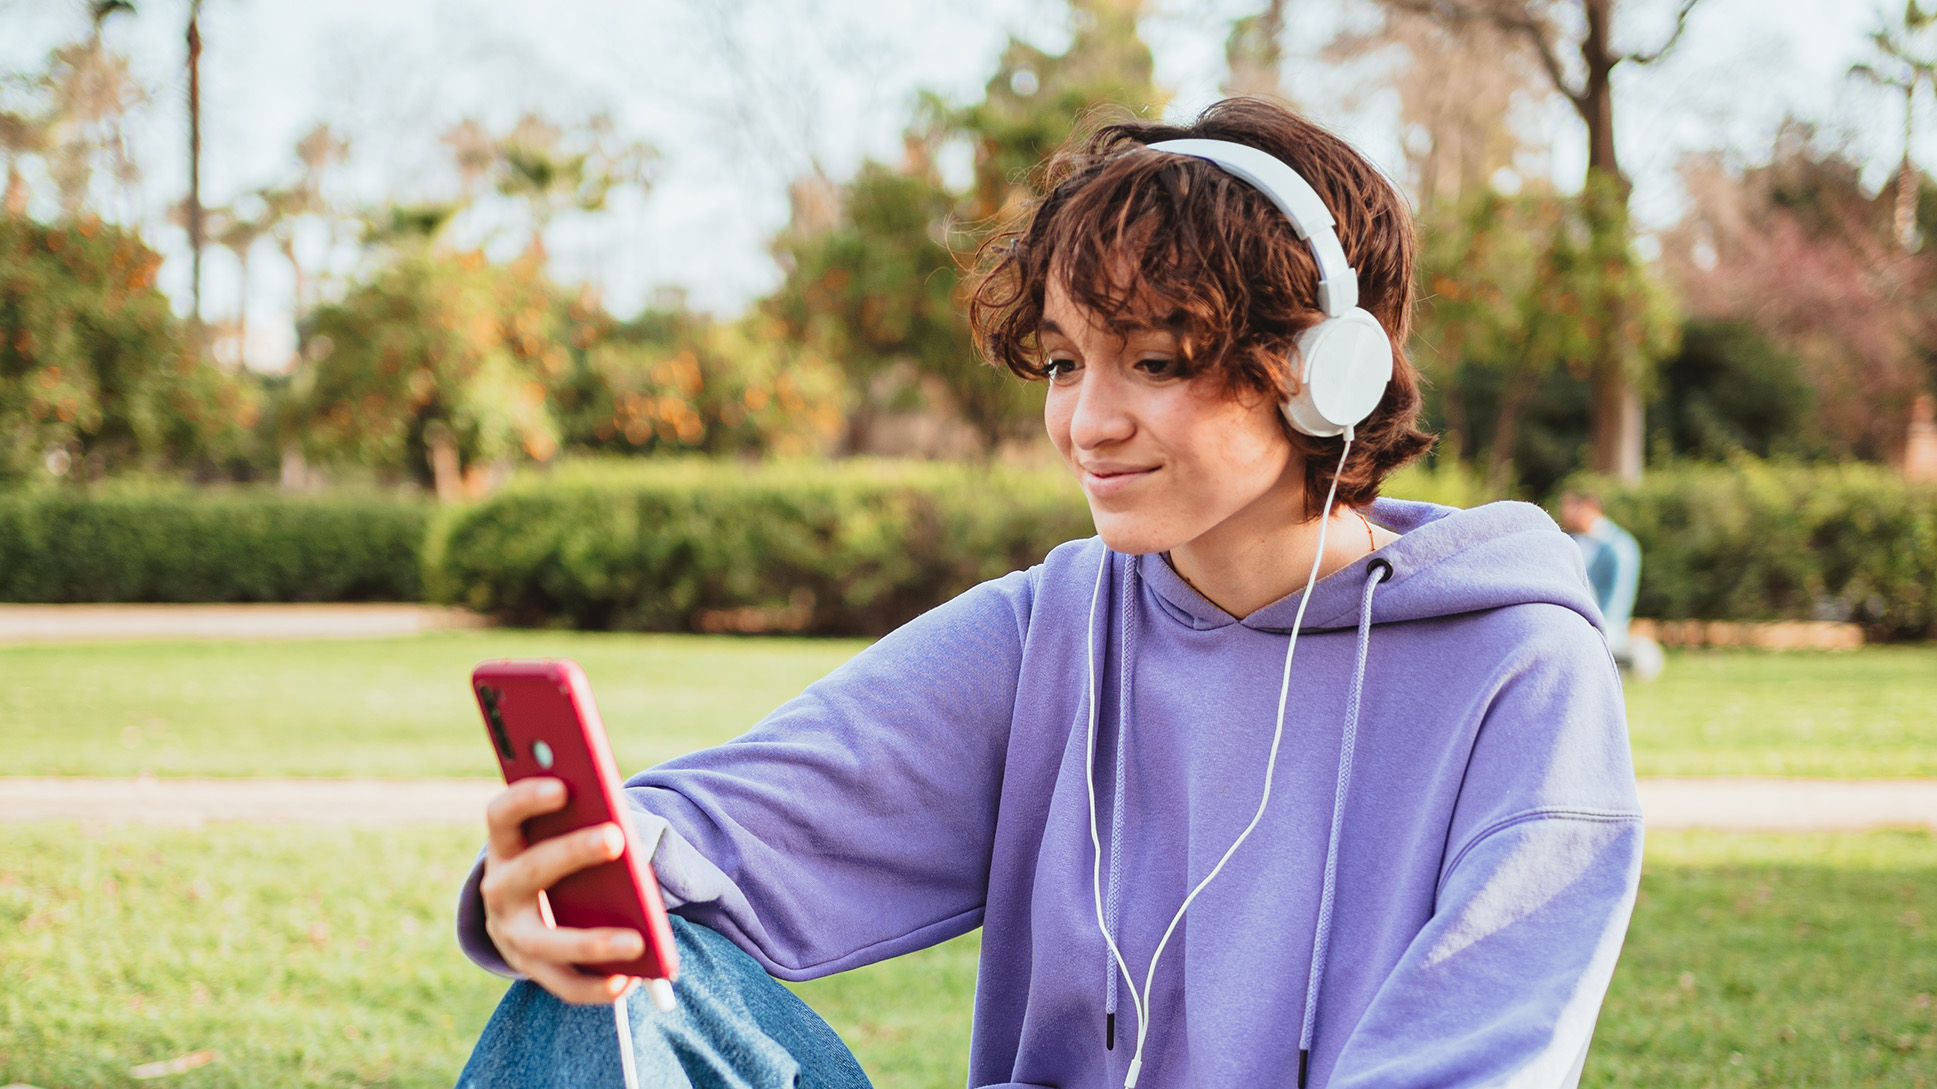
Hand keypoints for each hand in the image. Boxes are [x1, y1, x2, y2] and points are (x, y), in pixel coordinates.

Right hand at [479, 777, 645, 1003]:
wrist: (519, 914)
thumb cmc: (554, 859)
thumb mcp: (556, 837)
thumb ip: (580, 823)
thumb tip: (623, 829)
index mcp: (505, 846)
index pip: (501, 815)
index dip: (526, 798)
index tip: (562, 786)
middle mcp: (499, 888)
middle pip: (531, 870)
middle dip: (572, 853)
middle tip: (616, 838)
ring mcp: (511, 934)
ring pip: (546, 941)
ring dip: (591, 942)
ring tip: (637, 941)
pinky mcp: (530, 969)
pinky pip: (563, 984)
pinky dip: (596, 986)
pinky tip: (629, 980)